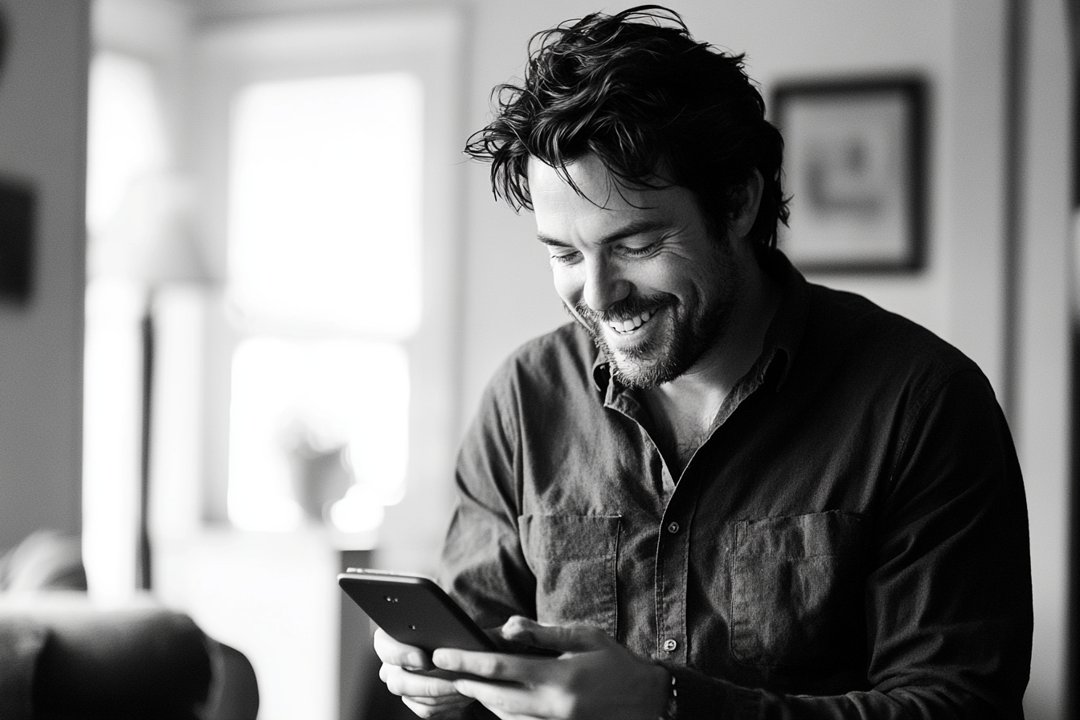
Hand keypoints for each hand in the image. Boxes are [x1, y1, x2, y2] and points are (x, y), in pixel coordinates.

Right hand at [373, 627, 474, 718]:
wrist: (462, 644)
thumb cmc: (452, 626)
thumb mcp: (446, 617)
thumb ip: (442, 616)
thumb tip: (457, 621)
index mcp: (390, 637)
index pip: (384, 646)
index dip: (401, 655)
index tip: (425, 660)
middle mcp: (391, 663)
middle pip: (397, 681)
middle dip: (427, 684)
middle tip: (453, 681)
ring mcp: (402, 683)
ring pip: (412, 697)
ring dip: (441, 694)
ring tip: (465, 687)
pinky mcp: (415, 700)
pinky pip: (425, 708)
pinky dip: (445, 704)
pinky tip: (463, 695)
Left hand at [433, 616, 669, 719]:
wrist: (648, 701)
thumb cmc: (616, 663)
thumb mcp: (585, 637)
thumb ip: (545, 634)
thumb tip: (508, 628)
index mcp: (558, 678)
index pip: (500, 669)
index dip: (467, 661)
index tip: (443, 654)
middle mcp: (552, 706)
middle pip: (495, 697)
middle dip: (466, 683)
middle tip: (442, 670)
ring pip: (504, 715)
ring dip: (482, 698)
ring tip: (464, 681)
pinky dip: (503, 711)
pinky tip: (494, 697)